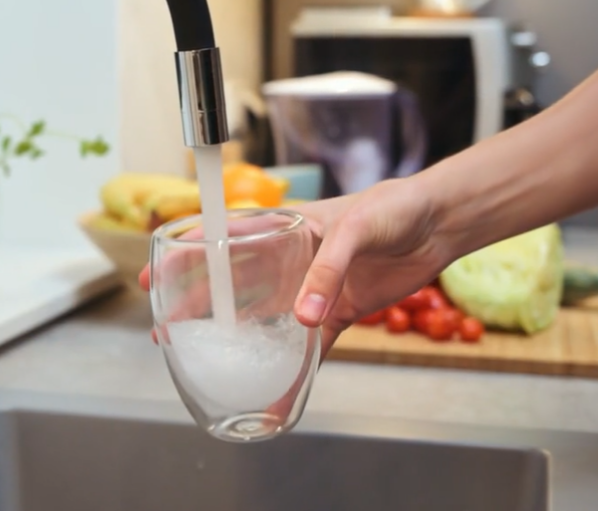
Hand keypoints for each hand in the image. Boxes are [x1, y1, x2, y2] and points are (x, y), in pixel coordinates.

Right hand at [139, 177, 453, 357]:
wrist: (439, 223)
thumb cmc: (394, 207)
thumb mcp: (355, 228)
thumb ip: (327, 270)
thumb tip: (304, 317)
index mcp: (284, 227)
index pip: (225, 238)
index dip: (188, 253)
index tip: (158, 271)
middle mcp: (290, 260)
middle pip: (235, 285)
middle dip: (199, 305)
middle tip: (167, 328)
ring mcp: (312, 288)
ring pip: (264, 319)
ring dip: (237, 340)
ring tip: (207, 360)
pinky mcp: (338, 312)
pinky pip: (310, 347)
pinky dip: (295, 370)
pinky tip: (277, 390)